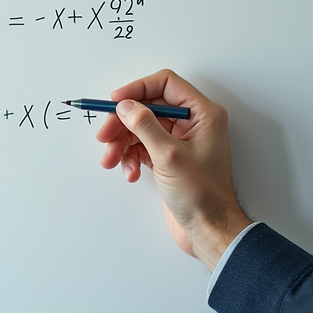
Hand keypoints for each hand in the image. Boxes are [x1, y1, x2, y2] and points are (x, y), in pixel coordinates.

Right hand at [96, 70, 251, 270]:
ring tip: (111, 160)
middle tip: (104, 136)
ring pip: (140, 128)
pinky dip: (130, 157)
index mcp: (202, 114)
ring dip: (122, 143)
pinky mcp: (168, 158)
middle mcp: (191, 123)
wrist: (208, 229)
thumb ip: (145, 125)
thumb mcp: (169, 156)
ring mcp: (179, 141)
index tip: (116, 101)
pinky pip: (141, 147)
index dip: (138, 89)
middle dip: (123, 122)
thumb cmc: (202, 195)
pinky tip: (129, 172)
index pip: (165, 83)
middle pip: (147, 107)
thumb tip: (125, 106)